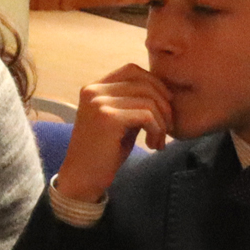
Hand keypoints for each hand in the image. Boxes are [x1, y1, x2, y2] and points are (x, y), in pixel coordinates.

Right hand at [53, 63, 173, 203]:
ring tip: (158, 141)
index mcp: (93, 88)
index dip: (155, 85)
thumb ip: (133, 102)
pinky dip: (157, 130)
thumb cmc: (103, 153)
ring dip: (162, 122)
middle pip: (144, 82)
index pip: (132, 70)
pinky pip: (147, 115)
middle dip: (164, 105)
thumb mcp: (119, 121)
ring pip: (149, 100)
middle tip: (167, 128)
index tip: (164, 108)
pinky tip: (153, 145)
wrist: (81, 178)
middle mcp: (93, 91)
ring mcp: (99, 103)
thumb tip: (164, 91)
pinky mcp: (107, 118)